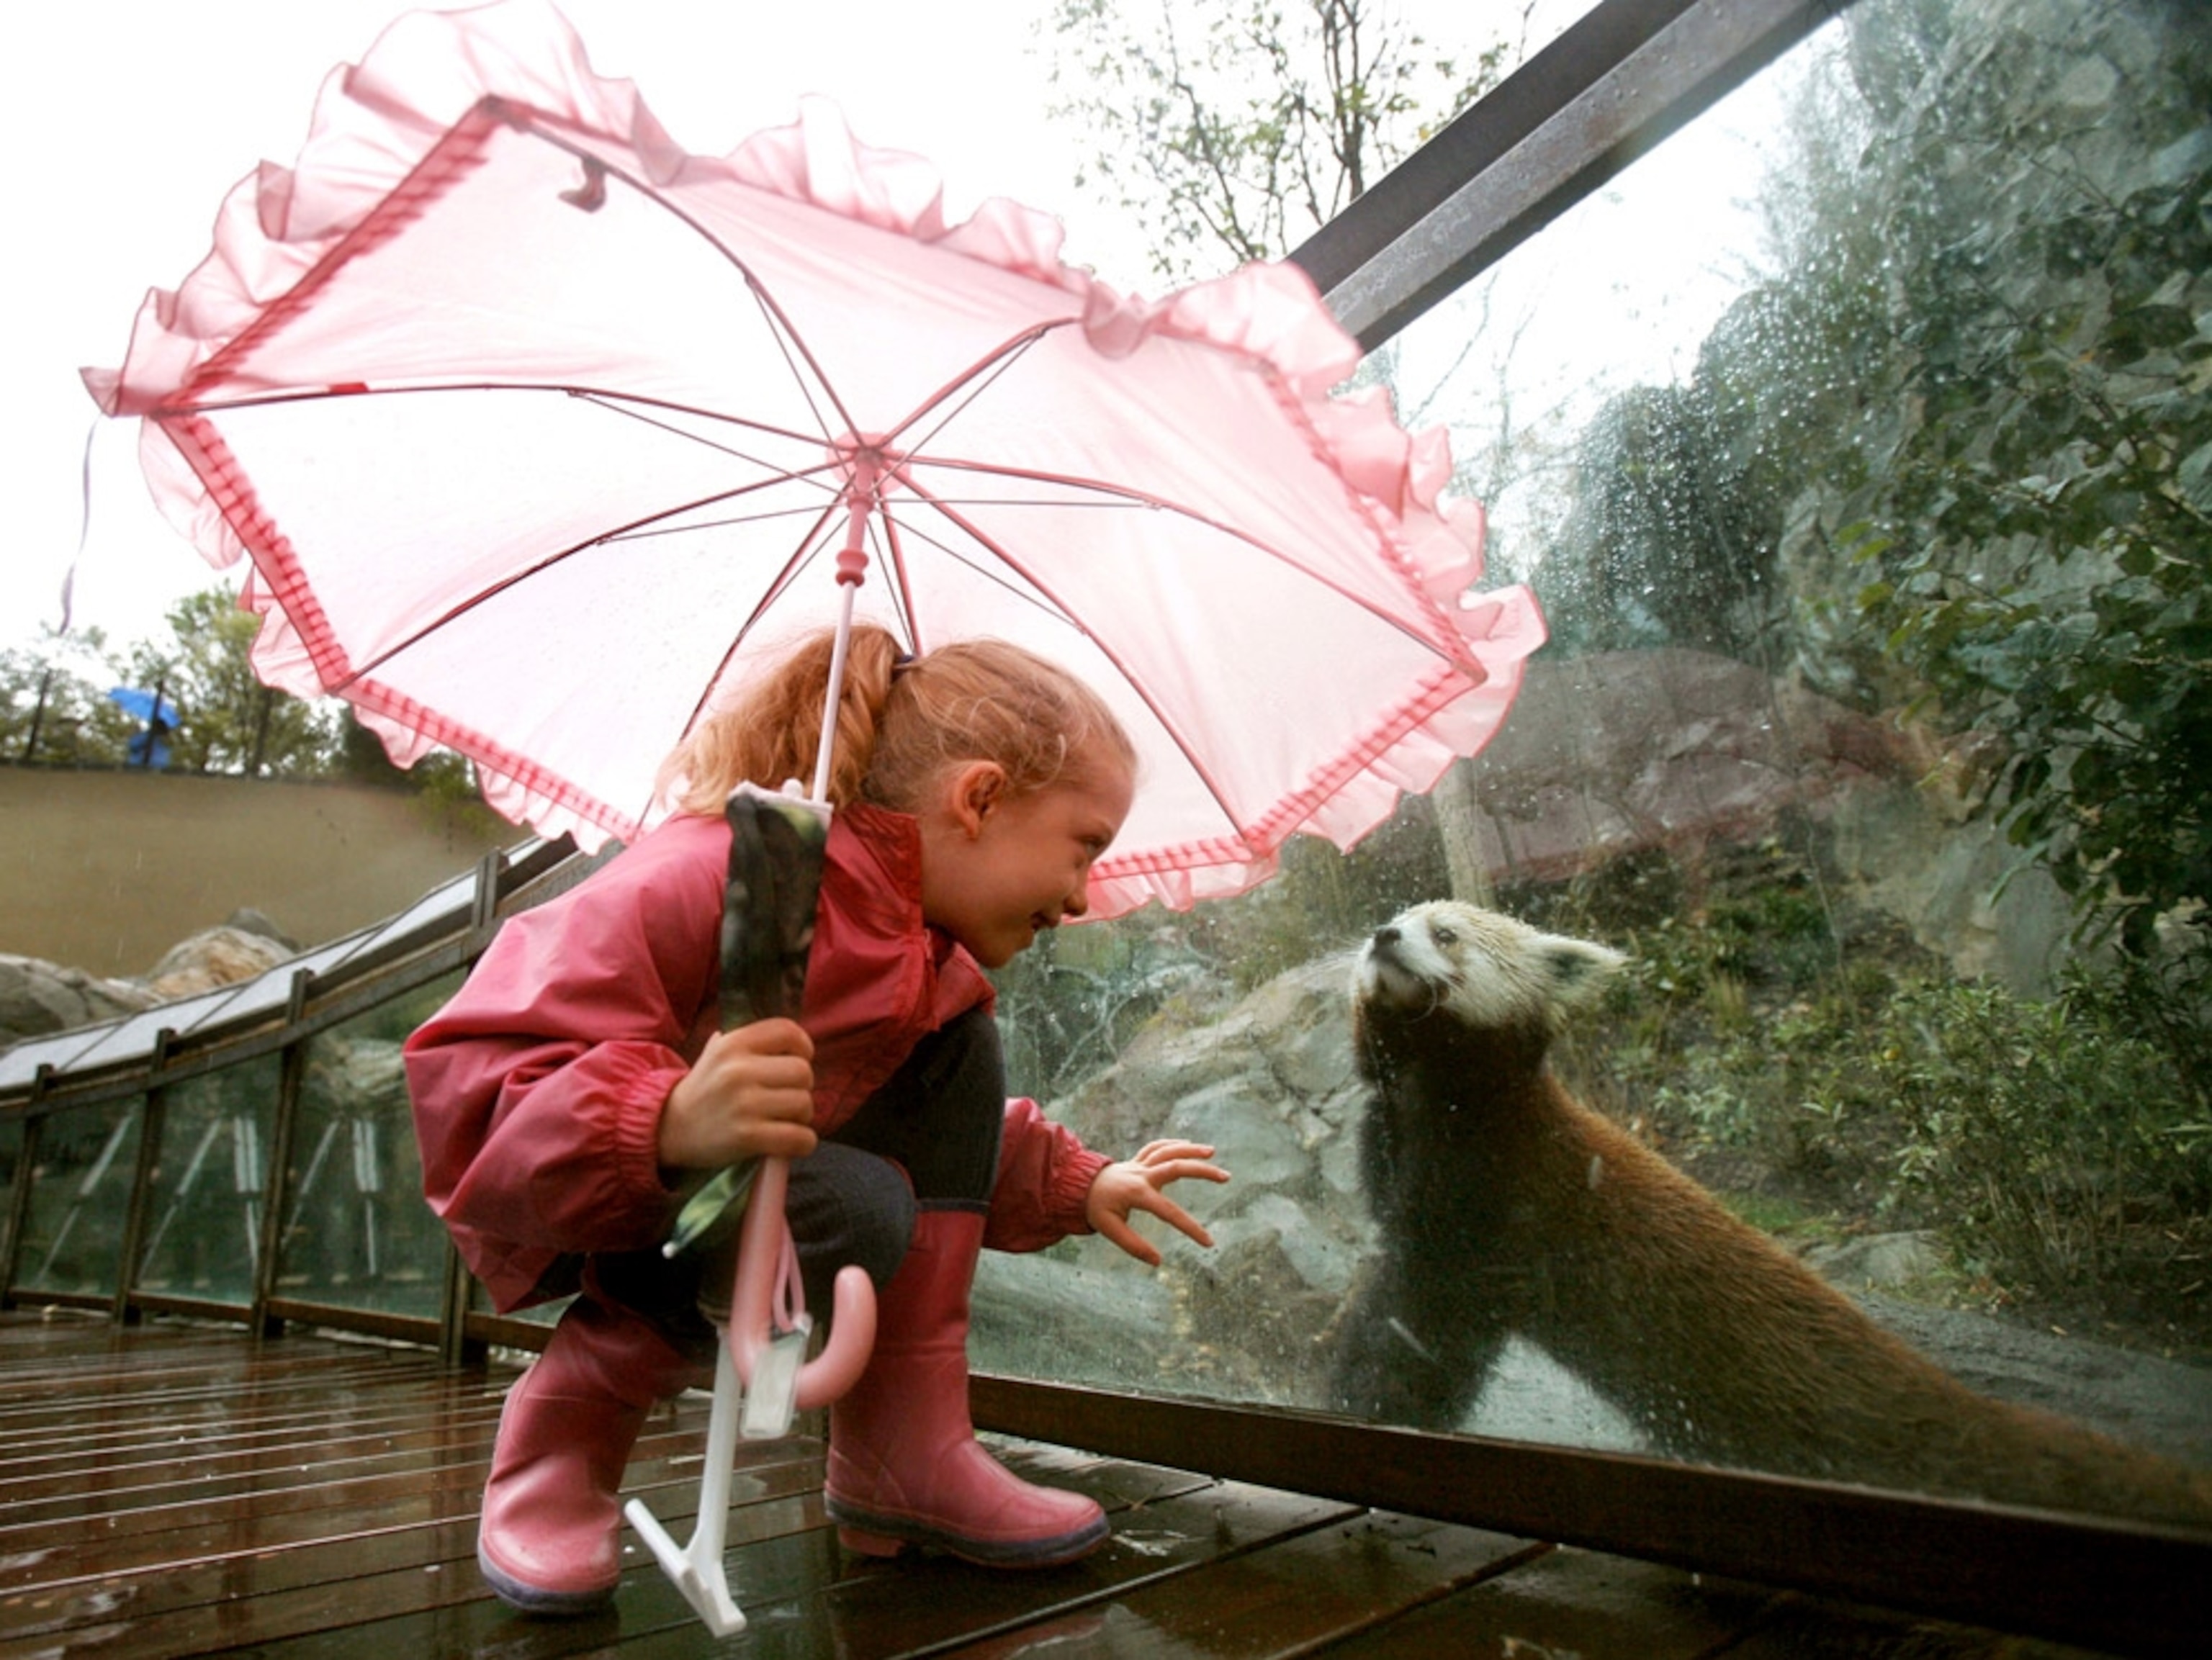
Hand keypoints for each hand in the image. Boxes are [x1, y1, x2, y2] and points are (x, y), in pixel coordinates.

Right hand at [658, 1018, 816, 1169]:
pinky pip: (800, 1137)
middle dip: (803, 1087)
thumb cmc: (703, 1090)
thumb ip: (749, 1041)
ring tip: (785, 1120)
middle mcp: (738, 1070)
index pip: (788, 1031)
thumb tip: (790, 1037)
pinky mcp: (748, 1136)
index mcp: (733, 1044)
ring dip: (802, 1117)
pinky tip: (789, 1142)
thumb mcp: (715, 1053)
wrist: (668, 1129)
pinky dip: (802, 1143)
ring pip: (804, 1103)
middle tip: (788, 1098)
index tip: (798, 1060)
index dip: (802, 1047)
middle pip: (802, 1071)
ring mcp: (744, 1104)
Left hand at [1084, 1139, 1229, 1266]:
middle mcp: (1141, 1175)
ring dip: (1191, 1150)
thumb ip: (1134, 1246)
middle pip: (1175, 1167)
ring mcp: (1139, 1164)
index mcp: (1137, 1193)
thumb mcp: (1110, 1230)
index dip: (1191, 1228)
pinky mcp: (1138, 1159)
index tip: (1208, 1242)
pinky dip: (1173, 1144)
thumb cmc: (1096, 1209)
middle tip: (1225, 1177)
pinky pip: (1157, 1146)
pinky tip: (1190, 1145)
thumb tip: (1157, 1261)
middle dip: (1202, 1171)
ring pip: (1168, 1151)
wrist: (1078, 1186)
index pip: (1170, 1212)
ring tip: (1212, 1152)